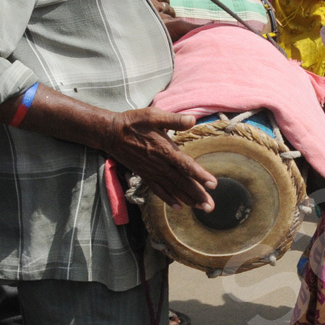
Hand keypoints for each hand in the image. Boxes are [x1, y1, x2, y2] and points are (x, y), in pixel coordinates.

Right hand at [99, 108, 216, 211]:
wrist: (111, 134)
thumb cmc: (134, 123)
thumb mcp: (154, 116)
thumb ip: (174, 120)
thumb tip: (192, 120)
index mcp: (165, 150)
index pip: (186, 166)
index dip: (200, 176)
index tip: (213, 184)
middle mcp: (160, 165)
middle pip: (182, 182)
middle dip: (198, 195)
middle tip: (211, 207)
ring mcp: (152, 172)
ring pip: (173, 189)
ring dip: (188, 200)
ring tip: (201, 208)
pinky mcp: (145, 175)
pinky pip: (158, 190)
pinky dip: (169, 199)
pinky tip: (179, 207)